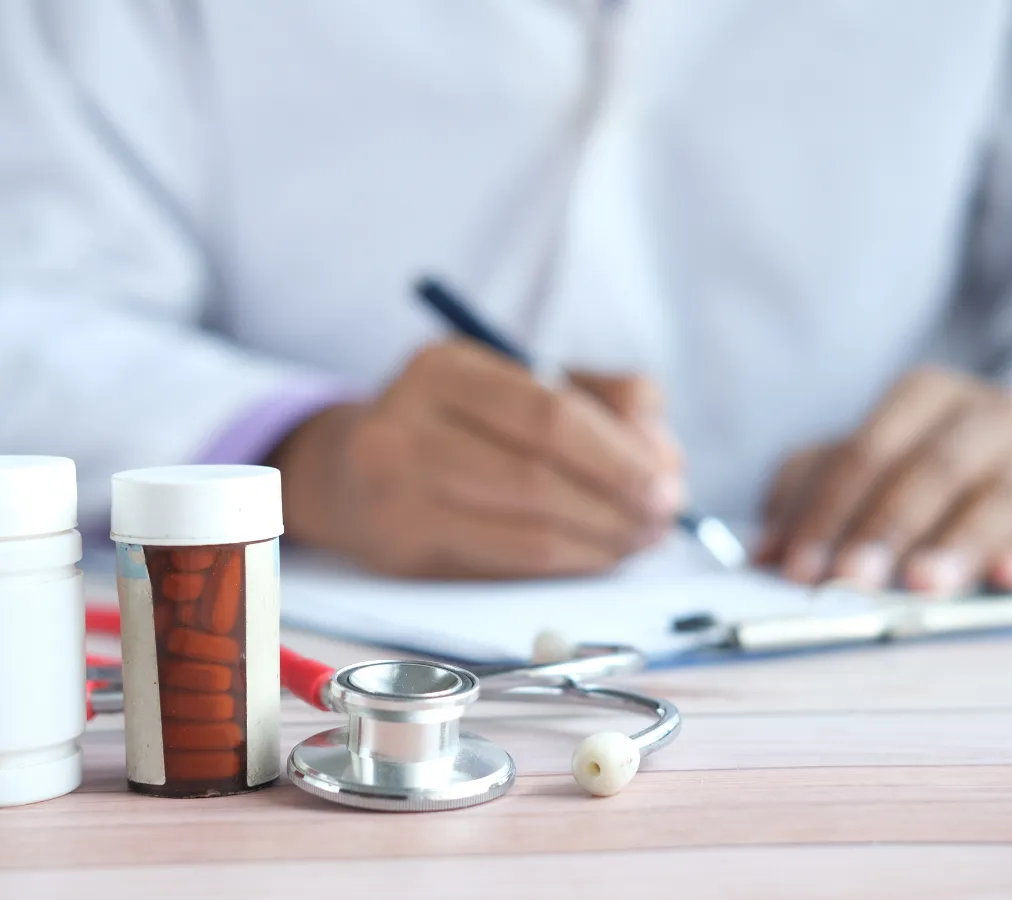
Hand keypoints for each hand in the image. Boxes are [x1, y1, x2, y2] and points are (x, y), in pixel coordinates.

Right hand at [268, 340, 683, 578]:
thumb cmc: (453, 425)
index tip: (667, 482)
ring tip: (638, 540)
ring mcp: (395, 493)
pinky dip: (566, 565)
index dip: (619, 456)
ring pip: (527, 531)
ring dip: (601, 542)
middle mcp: (406, 425)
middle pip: (538, 475)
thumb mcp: (514, 382)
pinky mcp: (400, 551)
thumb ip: (600, 400)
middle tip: (662, 519)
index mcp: (444, 368)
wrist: (344, 473)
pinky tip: (596, 557)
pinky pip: (505, 565)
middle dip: (618, 504)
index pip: (549, 414)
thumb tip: (663, 456)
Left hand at [756, 366, 1011, 593]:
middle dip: (884, 530)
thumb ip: (810, 495)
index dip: (828, 512)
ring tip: (921, 587)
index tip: (800, 568)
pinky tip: (1005, 577)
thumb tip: (762, 553)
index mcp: (922, 396)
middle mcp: (984, 416)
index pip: (866, 453)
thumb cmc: (927, 464)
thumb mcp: (866, 462)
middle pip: (929, 471)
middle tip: (850, 582)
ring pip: (996, 498)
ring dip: (955, 545)